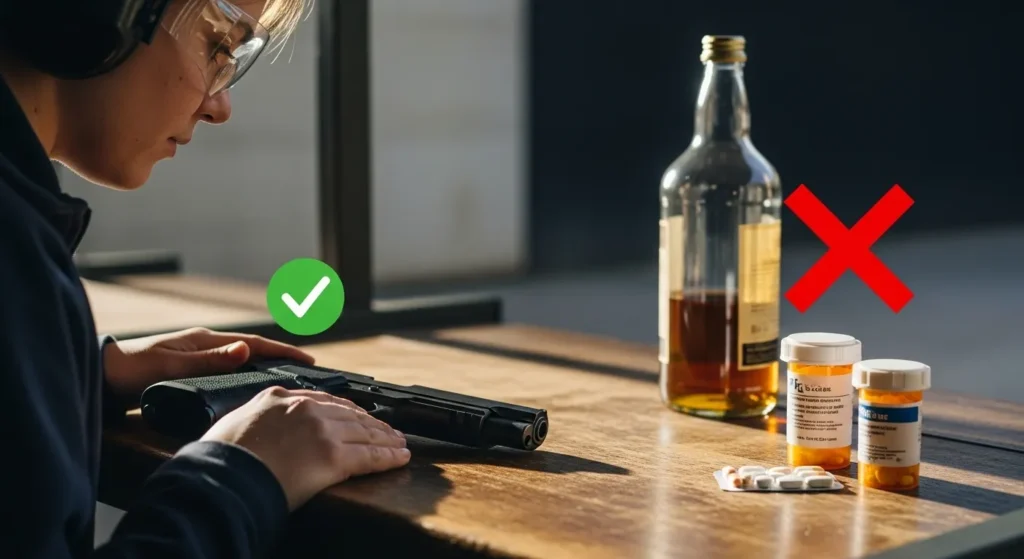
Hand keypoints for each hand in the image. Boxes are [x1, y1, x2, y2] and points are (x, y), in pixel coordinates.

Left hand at [103, 327, 314, 403]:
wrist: (100, 376)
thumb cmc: (130, 372)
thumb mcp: (170, 367)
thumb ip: (209, 361)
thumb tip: (246, 350)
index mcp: (204, 340)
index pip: (253, 344)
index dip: (282, 351)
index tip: (308, 360)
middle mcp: (205, 345)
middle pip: (252, 350)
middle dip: (281, 358)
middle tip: (308, 372)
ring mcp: (197, 357)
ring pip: (241, 362)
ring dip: (265, 368)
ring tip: (288, 380)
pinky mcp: (190, 372)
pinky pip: (228, 372)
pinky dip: (247, 377)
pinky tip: (252, 387)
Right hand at [202, 387, 410, 509]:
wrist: (220, 480)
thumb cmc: (219, 460)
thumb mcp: (234, 423)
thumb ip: (257, 418)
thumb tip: (260, 428)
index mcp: (279, 397)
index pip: (323, 400)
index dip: (346, 409)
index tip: (358, 415)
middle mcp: (304, 409)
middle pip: (349, 414)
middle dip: (372, 423)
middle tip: (388, 430)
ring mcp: (321, 431)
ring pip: (364, 433)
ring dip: (386, 439)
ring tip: (399, 444)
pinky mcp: (333, 457)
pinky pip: (369, 456)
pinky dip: (388, 457)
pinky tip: (399, 457)